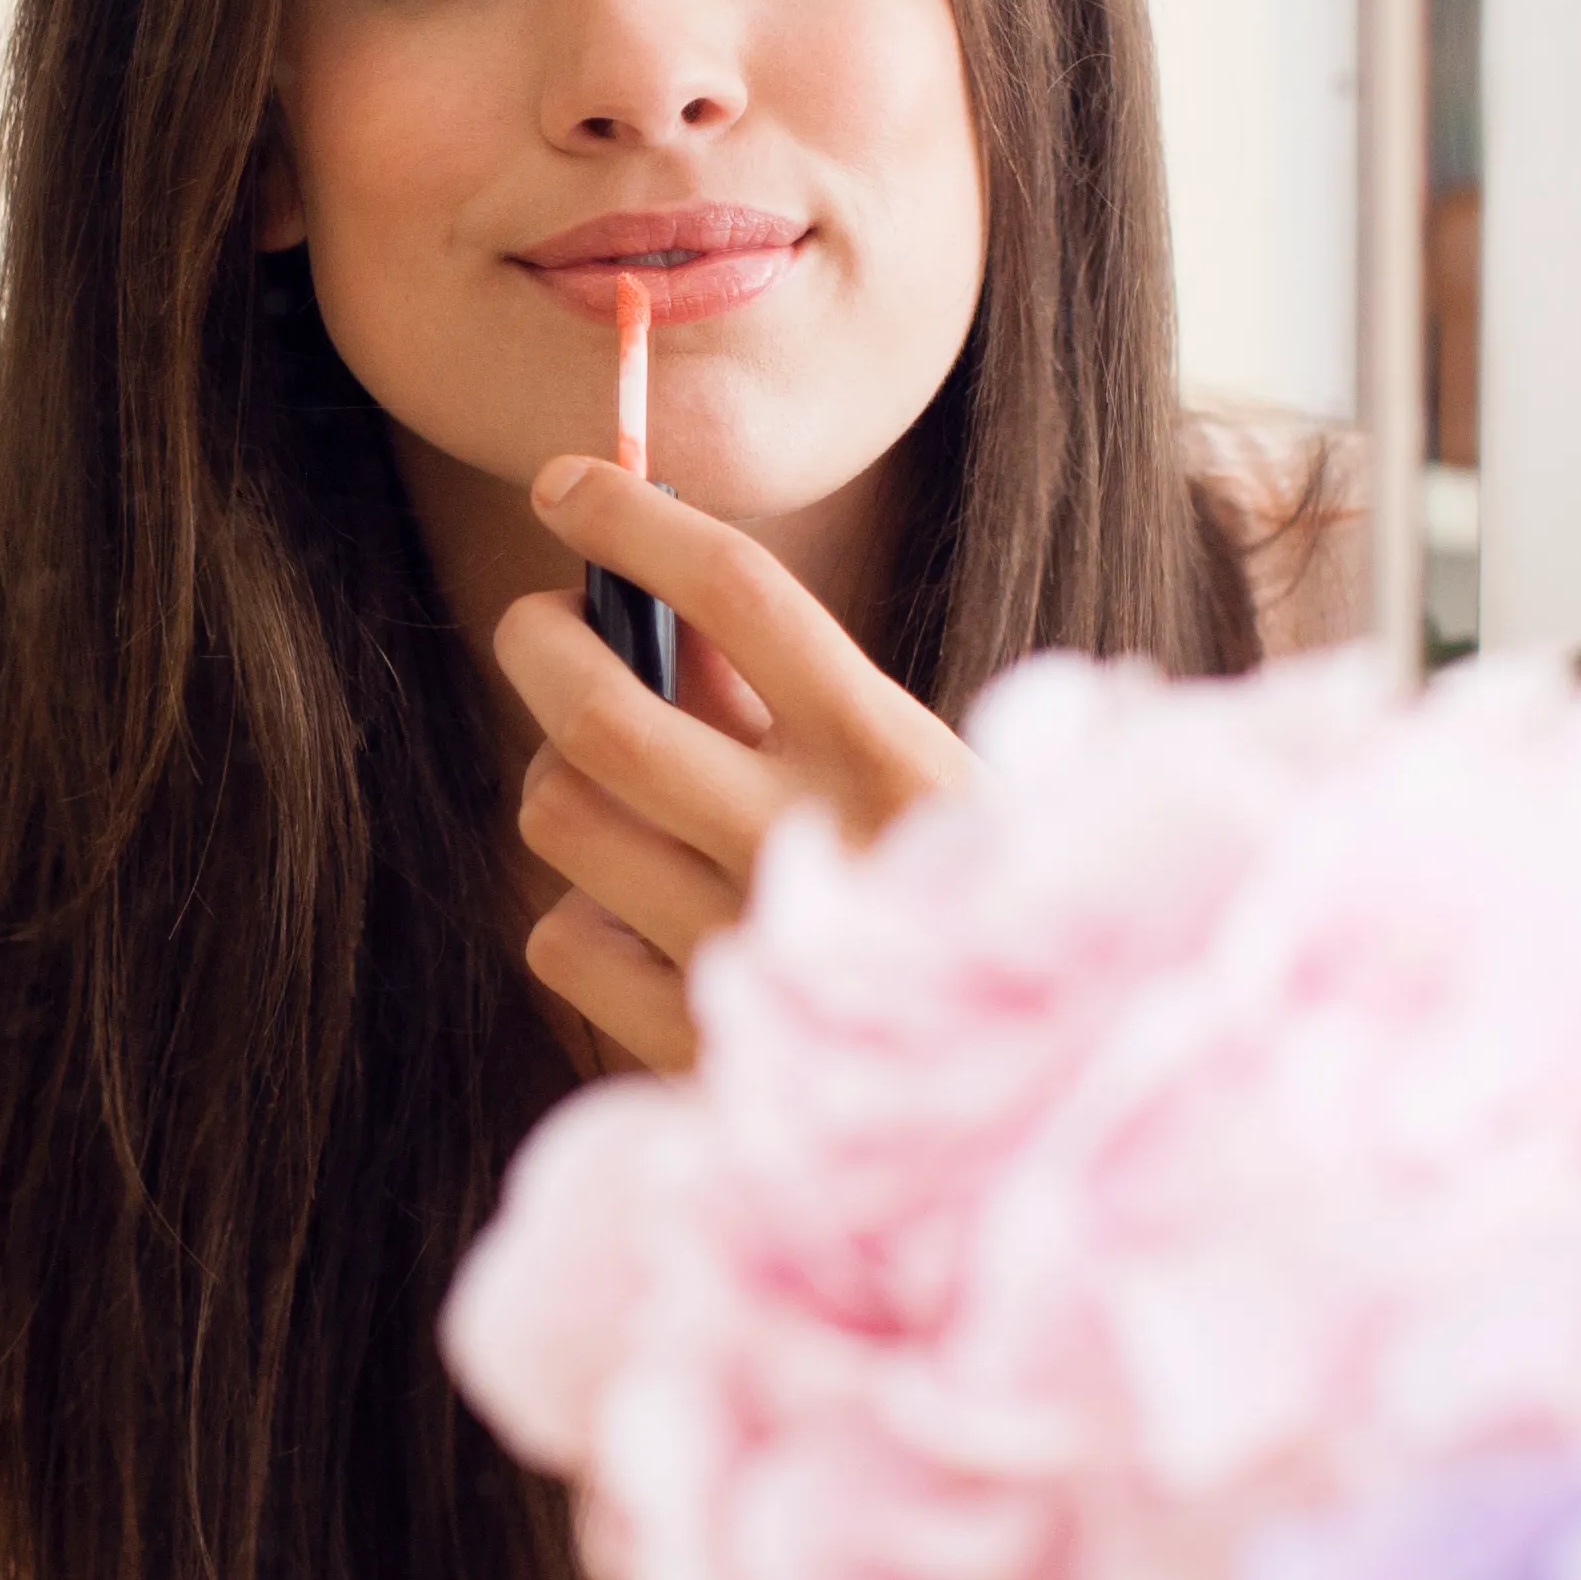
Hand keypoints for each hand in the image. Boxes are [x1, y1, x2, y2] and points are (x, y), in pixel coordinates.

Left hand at [495, 457, 979, 1070]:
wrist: (1041, 1095)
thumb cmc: (963, 898)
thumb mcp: (916, 771)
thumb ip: (796, 694)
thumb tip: (655, 602)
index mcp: (889, 753)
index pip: (736, 590)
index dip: (631, 519)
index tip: (565, 484)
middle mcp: (809, 847)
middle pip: (598, 713)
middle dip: (539, 643)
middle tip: (540, 625)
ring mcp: (745, 954)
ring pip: (561, 817)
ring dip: (562, 780)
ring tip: (616, 789)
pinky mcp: (694, 1050)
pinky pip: (561, 938)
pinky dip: (578, 913)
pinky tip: (641, 917)